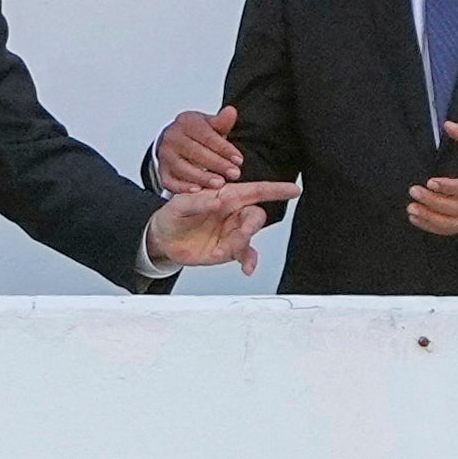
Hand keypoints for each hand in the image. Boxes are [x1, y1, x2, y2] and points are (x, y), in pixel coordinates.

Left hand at [145, 179, 300, 275]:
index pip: (254, 190)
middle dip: (251, 224)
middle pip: (255, 216)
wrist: (164, 239)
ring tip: (221, 251)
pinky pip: (246, 255)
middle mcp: (232, 213)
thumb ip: (198, 202)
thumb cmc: (172, 216)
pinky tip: (247, 268)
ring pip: (249, 237)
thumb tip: (217, 201)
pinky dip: (249, 262)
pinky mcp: (229, 250)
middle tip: (241, 233)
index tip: (293, 190)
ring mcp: (232, 232)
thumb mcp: (179, 204)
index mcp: (224, 195)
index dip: (275, 190)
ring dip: (240, 245)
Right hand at [156, 104, 242, 192]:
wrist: (175, 140)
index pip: (207, 136)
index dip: (224, 149)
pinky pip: (170, 181)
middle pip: (195, 152)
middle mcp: (172, 137)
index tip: (239, 160)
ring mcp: (165, 155)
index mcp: (185, 122)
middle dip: (217, 164)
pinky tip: (197, 190)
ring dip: (202, 177)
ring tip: (219, 183)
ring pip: (182, 168)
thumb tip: (231, 112)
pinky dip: (182, 187)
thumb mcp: (210, 125)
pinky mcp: (162, 171)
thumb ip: (222, 121)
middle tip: (234, 173)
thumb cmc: (196, 134)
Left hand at [406, 121, 457, 236]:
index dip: (448, 187)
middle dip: (432, 201)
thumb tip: (449, 125)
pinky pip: (451, 229)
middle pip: (456, 207)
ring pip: (452, 223)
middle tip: (414, 191)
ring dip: (430, 218)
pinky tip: (417, 218)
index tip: (431, 182)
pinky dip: (432, 227)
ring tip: (412, 209)